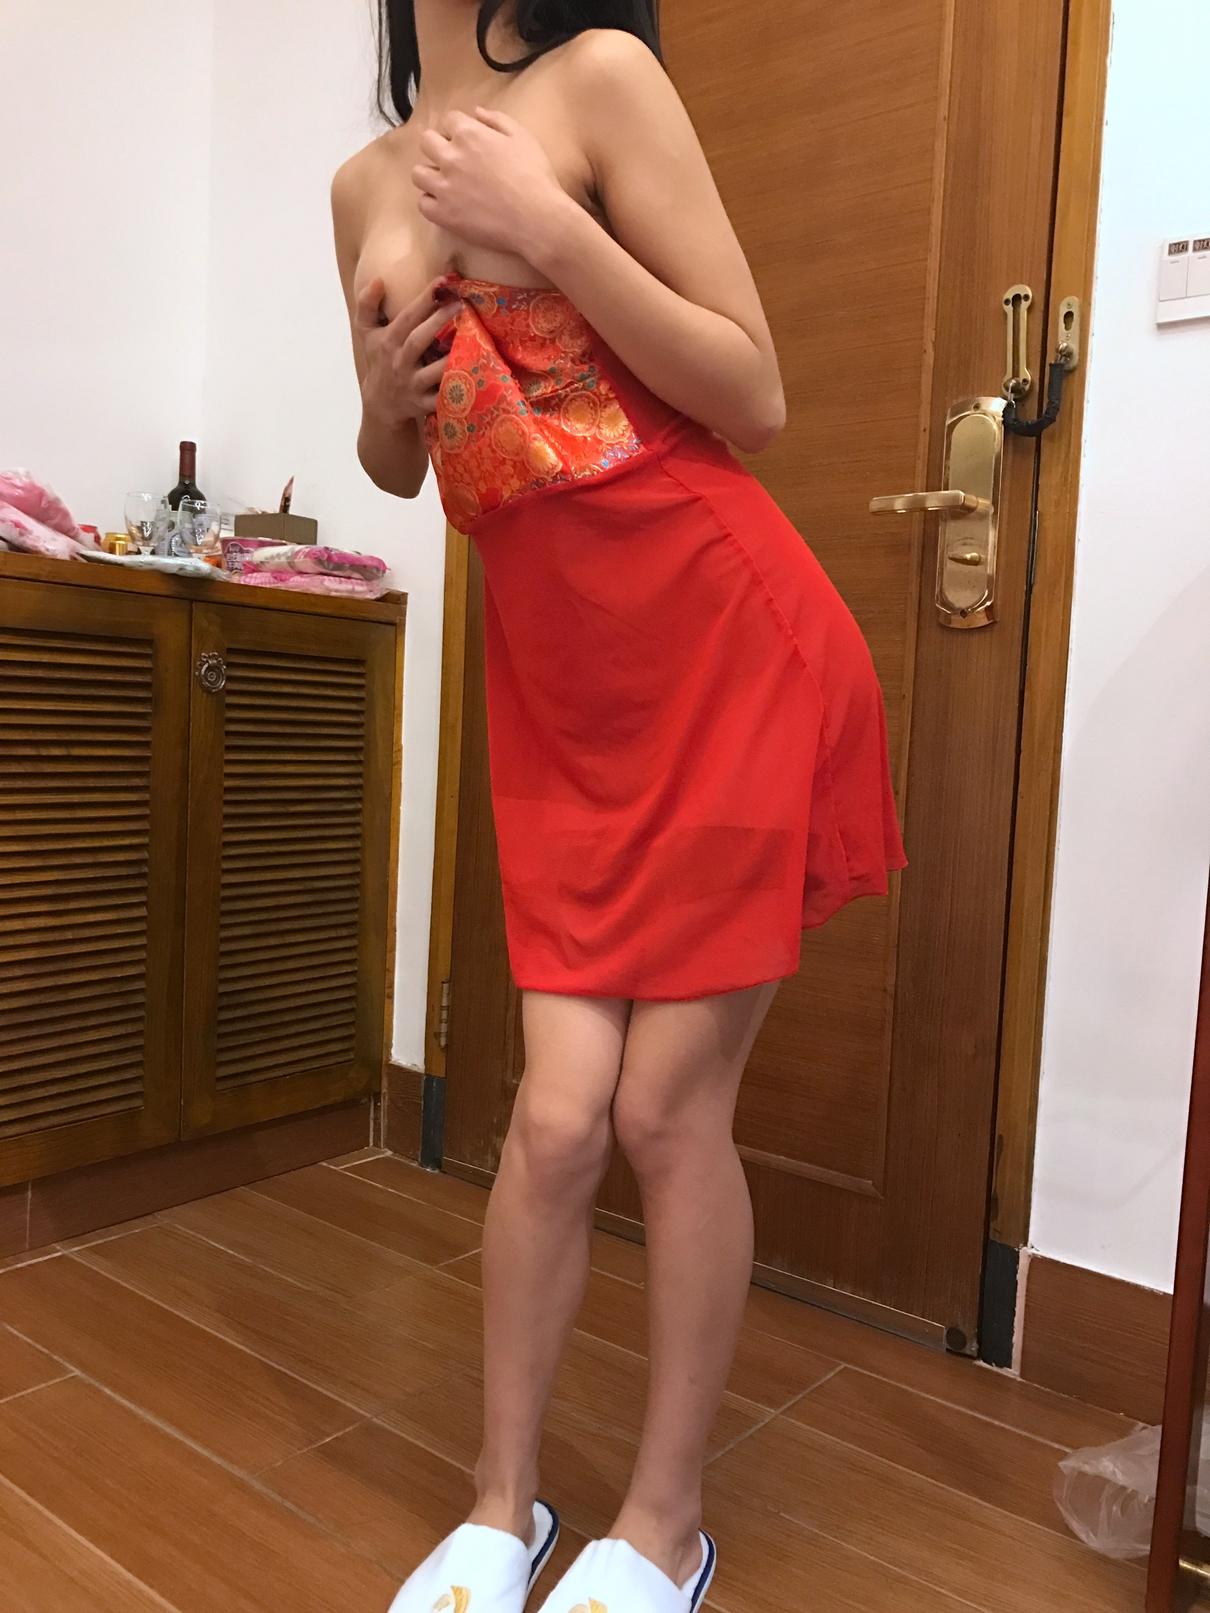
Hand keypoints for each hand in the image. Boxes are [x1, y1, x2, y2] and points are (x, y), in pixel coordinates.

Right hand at [356, 277, 459, 427]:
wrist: (380, 403)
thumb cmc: (379, 359)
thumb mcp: (366, 332)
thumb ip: (367, 305)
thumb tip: (378, 280)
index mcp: (388, 342)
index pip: (406, 318)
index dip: (423, 300)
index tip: (441, 281)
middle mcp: (400, 362)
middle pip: (418, 341)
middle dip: (438, 322)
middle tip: (460, 304)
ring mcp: (413, 384)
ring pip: (433, 371)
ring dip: (451, 358)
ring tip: (473, 340)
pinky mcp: (424, 403)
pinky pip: (442, 398)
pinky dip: (455, 391)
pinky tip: (473, 378)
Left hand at [413, 109, 568, 257]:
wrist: (537, 219)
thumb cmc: (535, 176)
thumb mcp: (522, 137)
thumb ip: (496, 120)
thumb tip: (476, 112)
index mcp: (468, 134)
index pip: (449, 120)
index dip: (458, 129)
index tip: (466, 141)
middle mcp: (450, 157)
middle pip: (426, 142)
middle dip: (438, 147)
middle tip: (453, 161)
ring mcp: (444, 187)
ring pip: (418, 174)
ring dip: (430, 175)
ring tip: (447, 184)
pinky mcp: (443, 215)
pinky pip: (423, 204)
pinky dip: (433, 203)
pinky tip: (448, 205)